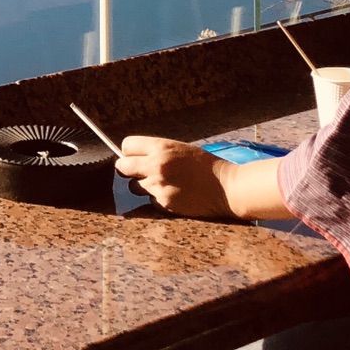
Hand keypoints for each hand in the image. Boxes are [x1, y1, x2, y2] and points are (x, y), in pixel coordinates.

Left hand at [115, 136, 232, 217]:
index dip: (129, 152)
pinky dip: (157, 199)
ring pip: (134, 186)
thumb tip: (133, 157)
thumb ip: (156, 152)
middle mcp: (156, 165)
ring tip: (162, 184)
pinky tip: (173, 195)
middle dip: (128, 170)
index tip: (135, 157)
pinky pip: (149, 200)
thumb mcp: (180, 149)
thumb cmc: (205, 166)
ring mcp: (158, 186)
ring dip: (143, 186)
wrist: (226, 188)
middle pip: (122, 167)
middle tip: (139, 173)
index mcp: (161, 147)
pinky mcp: (164, 203)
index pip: (126, 145)